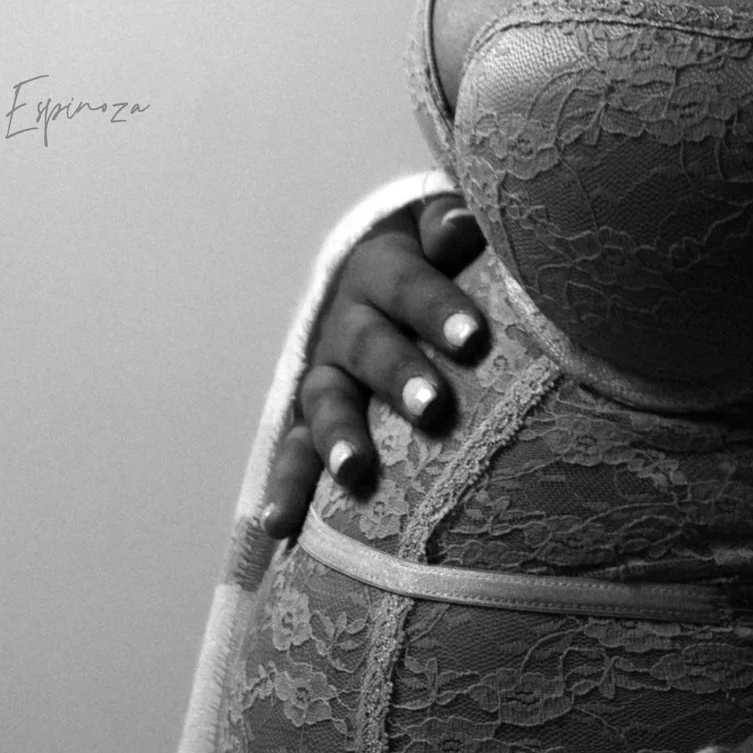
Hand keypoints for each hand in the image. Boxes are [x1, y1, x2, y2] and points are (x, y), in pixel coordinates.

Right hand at [259, 196, 492, 542]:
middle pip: (368, 345)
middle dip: (397, 375)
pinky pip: (295, 451)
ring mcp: (327, 372)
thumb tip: (459, 227)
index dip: (437, 308)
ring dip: (338, 436)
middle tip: (432, 406)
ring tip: (355, 473)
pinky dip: (288, 488)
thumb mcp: (439, 228)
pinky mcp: (314, 416)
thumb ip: (451, 224)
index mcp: (381, 268)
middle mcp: (347, 321)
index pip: (408, 284)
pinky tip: (278, 528)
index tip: (474, 338)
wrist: (384, 271)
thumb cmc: (438, 254)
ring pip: (326, 401)